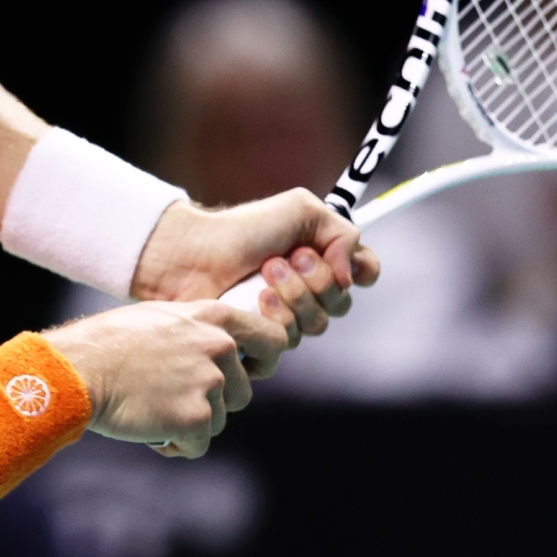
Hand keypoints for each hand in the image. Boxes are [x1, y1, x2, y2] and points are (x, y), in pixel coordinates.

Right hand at [44, 300, 289, 457]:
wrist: (79, 368)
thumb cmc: (107, 342)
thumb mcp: (161, 318)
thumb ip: (197, 330)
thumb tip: (220, 348)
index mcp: (214, 317)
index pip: (272, 340)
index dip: (262, 362)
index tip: (248, 373)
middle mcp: (220, 347)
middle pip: (240, 392)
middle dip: (211, 402)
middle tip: (169, 397)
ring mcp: (210, 383)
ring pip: (217, 421)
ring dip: (189, 423)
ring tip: (150, 407)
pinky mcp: (196, 418)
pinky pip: (198, 445)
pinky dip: (175, 444)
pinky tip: (148, 427)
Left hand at [129, 190, 380, 341]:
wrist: (192, 255)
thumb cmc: (242, 230)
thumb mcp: (300, 210)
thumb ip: (343, 232)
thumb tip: (356, 273)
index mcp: (321, 260)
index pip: (364, 275)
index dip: (359, 271)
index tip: (335, 258)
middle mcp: (307, 292)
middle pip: (342, 304)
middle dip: (316, 280)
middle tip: (284, 258)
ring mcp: (285, 319)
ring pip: (316, 326)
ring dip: (293, 296)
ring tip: (263, 274)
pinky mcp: (261, 344)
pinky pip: (286, 345)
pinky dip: (273, 320)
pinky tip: (252, 303)